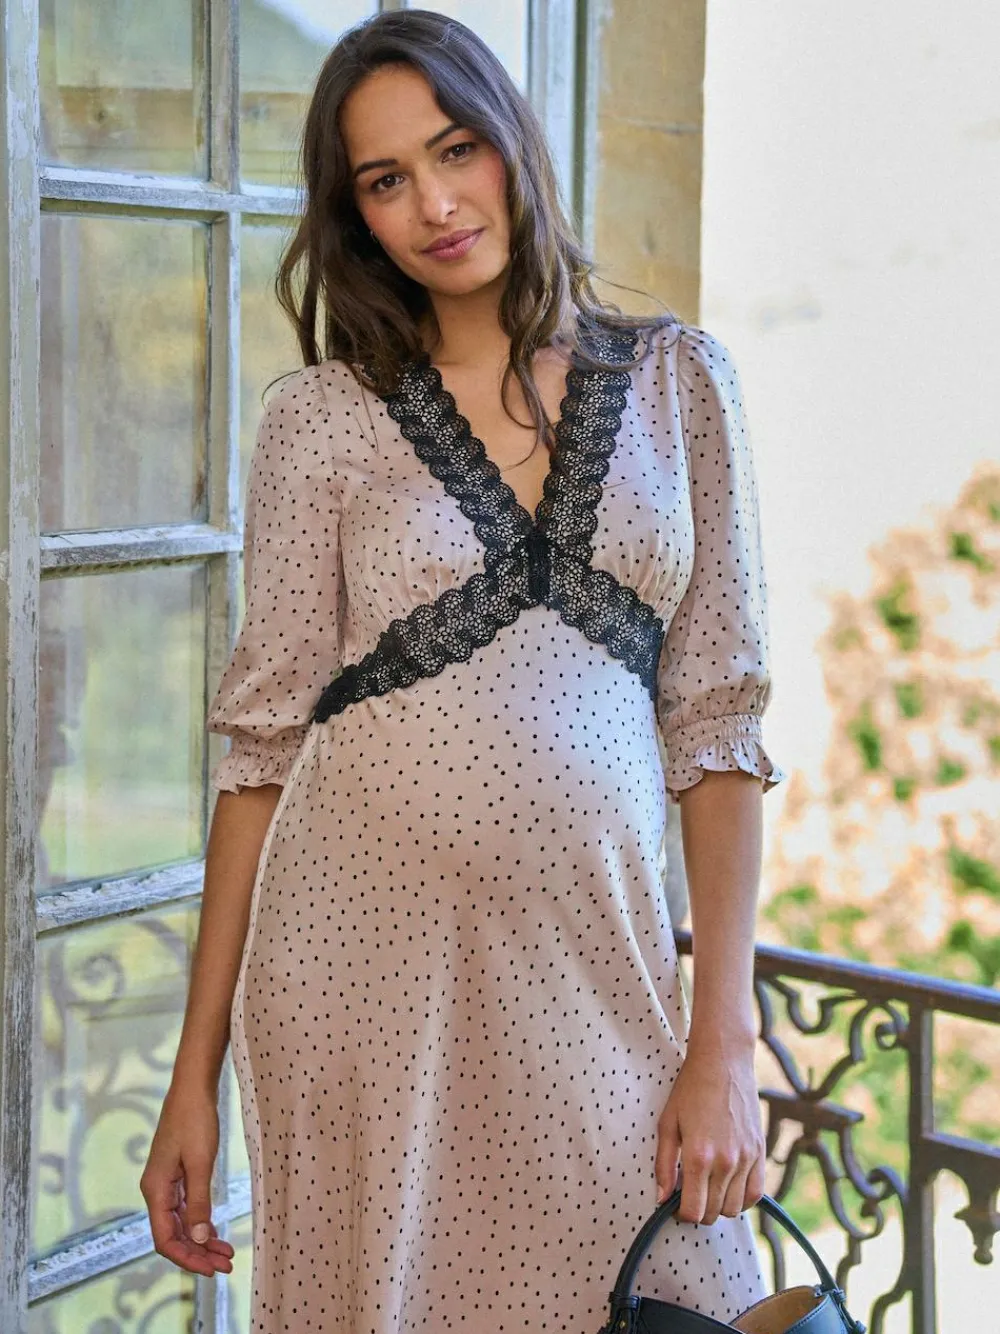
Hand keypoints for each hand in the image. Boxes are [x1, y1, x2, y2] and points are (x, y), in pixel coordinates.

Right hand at [140, 1084, 235, 1275]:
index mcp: (155, 1190)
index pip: (165, 1238)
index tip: (211, 1269)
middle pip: (174, 1234)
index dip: (187, 1258)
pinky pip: (186, 1208)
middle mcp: (156, 1190)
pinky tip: (216, 1232)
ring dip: (202, 1240)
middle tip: (227, 1265)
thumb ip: (199, 1202)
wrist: (193, 1087)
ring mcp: (166, 1183)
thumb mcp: (200, 1162)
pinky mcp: (177, 1174)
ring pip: (182, 1222)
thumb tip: (199, 1239)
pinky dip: (201, 1221)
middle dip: (198, 1253)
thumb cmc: (195, 1120)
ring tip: (226, 1254)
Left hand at [654, 1038, 765, 1224]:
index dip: (681, 1214)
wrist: (723, 1063)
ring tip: (707, 1187)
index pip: (693, 1211)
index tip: (675, 1204)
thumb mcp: (667, 1123)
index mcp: (698, 1156)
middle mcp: (725, 1162)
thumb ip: (663, 1164)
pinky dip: (741, 1199)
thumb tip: (661, 1198)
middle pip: (713, 1213)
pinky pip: (754, 1194)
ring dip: (718, 1206)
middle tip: (689, 1192)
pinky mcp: (759, 1153)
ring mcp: (746, 1158)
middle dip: (698, 1210)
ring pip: (734, 1208)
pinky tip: (728, 1186)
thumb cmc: (690, 1090)